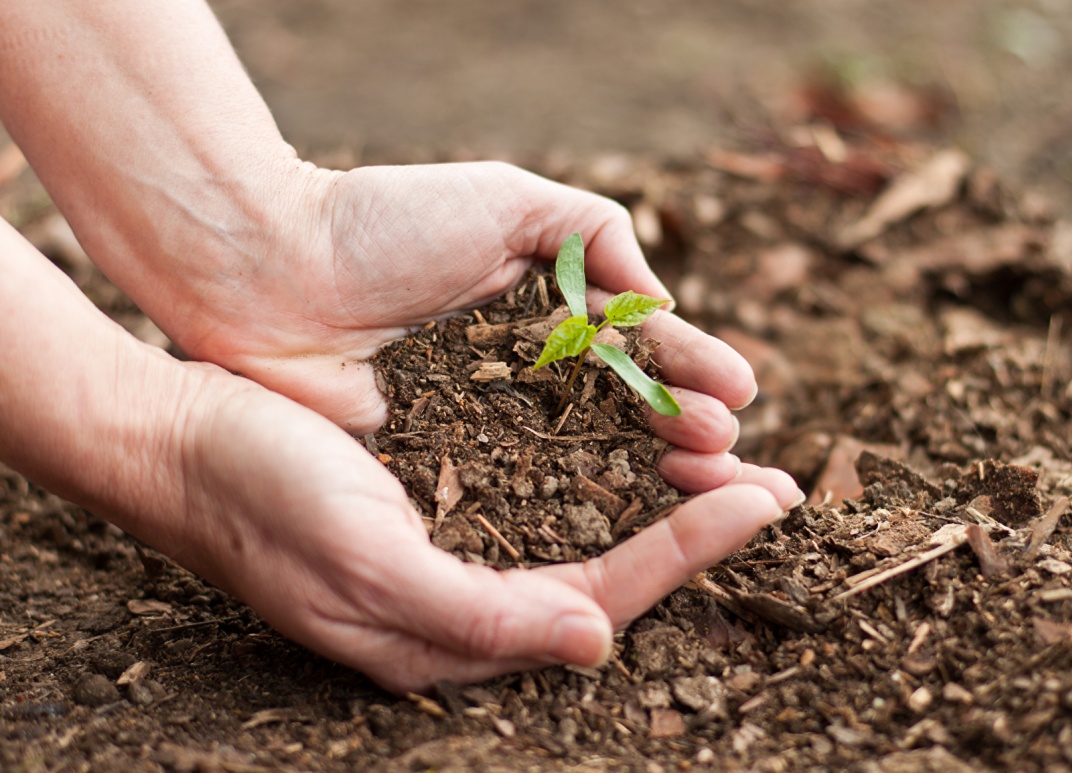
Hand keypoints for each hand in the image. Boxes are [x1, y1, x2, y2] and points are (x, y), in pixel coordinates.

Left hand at [134, 161, 761, 490]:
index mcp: (547, 316)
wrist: (266, 269)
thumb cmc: (381, 225)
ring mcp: (487, 436)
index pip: (640, 354)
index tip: (743, 394)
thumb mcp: (506, 201)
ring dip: (658, 487)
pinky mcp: (442, 480)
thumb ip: (596, 232)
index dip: (693, 375)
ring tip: (716, 492)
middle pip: (629, 423)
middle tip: (748, 468)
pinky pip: (522, 503)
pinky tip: (632, 526)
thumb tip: (662, 300)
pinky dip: (579, 517)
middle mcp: (526, 383)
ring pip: (589, 471)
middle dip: (695, 443)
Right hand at [173, 365, 802, 692]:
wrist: (178, 433)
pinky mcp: (438, 491)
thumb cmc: (260, 497)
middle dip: (695, 525)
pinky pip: (537, 479)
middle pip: (608, 564)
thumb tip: (596, 640)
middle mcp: (465, 591)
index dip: (688, 550)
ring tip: (721, 446)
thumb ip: (483, 614)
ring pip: (582, 520)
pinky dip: (595, 453)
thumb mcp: (367, 564)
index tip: (764, 500)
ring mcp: (452, 541)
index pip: (601, 594)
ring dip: (654, 485)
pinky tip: (630, 423)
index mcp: (452, 630)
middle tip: (775, 482)